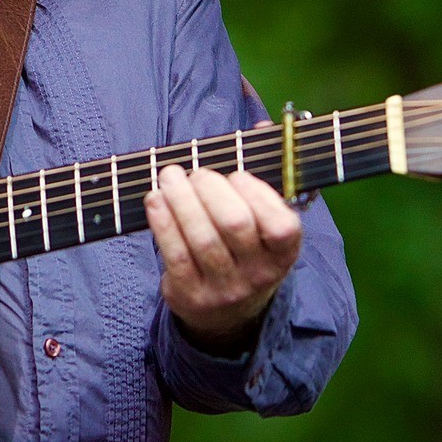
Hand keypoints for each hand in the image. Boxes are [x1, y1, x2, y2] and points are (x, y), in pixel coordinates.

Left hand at [145, 164, 303, 354]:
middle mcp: (259, 274)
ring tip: (170, 176)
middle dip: (210, 189)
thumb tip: (260, 127)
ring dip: (180, 199)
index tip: (236, 174)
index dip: (257, 193)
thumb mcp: (265, 221)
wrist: (229, 314)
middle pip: (235, 224)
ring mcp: (225, 288)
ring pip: (201, 237)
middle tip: (196, 173)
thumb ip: (264, 174)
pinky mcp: (191, 295)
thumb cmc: (247, 248)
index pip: (281, 225)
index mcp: (285, 253)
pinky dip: (162, 222)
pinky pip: (175, 254)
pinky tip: (155, 200)